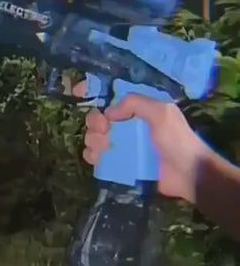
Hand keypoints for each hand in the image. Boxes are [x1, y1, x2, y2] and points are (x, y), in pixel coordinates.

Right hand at [73, 82, 210, 202]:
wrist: (188, 174)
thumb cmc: (177, 140)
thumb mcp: (161, 112)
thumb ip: (135, 103)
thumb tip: (109, 112)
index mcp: (136, 109)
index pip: (109, 95)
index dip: (91, 90)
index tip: (76, 91)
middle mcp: (126, 125)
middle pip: (96, 117)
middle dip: (94, 122)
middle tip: (104, 130)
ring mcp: (122, 145)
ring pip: (93, 137)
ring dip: (92, 140)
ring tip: (104, 147)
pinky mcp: (119, 164)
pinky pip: (96, 157)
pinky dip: (92, 156)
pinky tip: (98, 158)